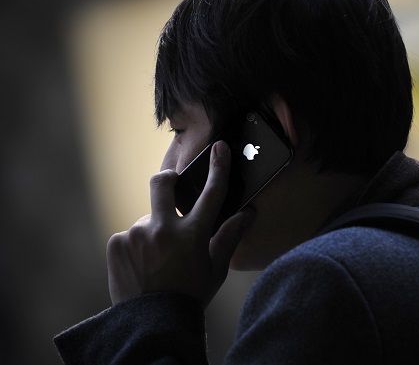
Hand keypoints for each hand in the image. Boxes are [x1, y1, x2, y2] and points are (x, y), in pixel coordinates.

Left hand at [106, 140, 252, 307]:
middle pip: (162, 183)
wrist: (152, 324)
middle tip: (171, 186)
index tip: (220, 148)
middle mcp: (163, 229)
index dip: (218, 168)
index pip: (211, 194)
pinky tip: (142, 266)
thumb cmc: (190, 296)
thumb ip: (229, 237)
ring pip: (148, 219)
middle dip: (168, 179)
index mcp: (192, 235)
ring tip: (157, 261)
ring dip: (154, 232)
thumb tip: (248, 213)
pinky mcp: (116, 243)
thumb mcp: (216, 269)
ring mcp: (136, 234)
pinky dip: (137, 245)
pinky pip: (130, 235)